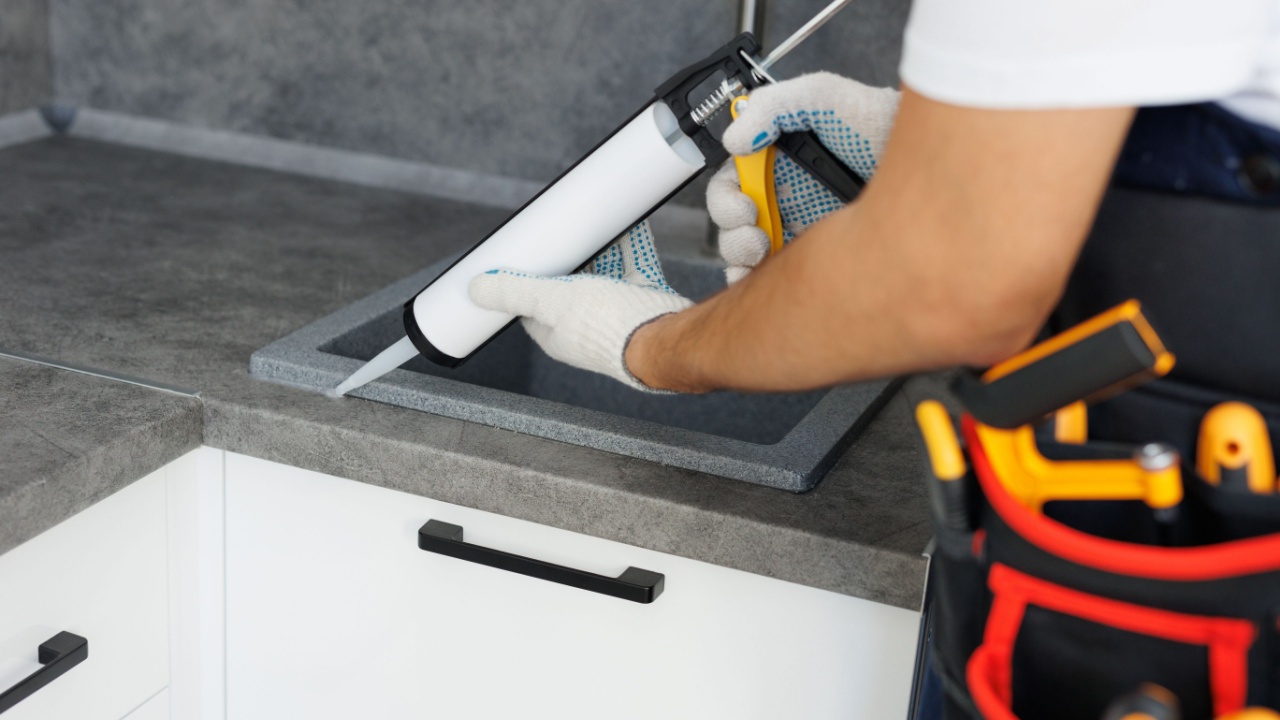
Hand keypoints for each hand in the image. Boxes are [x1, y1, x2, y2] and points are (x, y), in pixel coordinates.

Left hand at [468, 221, 691, 391]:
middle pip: (570, 282)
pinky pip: (634, 262)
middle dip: (567, 255)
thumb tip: (475, 288)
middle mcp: (587, 324)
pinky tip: (627, 220)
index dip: (525, 280)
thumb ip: (515, 292)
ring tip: (591, 220)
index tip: (522, 255)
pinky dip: (630, 241)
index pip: (532, 304)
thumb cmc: (609, 329)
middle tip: (559, 227)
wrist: (665, 337)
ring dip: (599, 246)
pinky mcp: (644, 297)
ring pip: (604, 269)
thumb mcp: (551, 302)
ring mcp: (618, 310)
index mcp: (558, 333)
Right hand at [708, 72, 899, 282]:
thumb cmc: (878, 122)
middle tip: (755, 236)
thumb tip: (734, 140)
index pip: (731, 186)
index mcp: (774, 163)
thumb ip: (773, 107)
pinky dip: (762, 284)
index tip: (743, 205)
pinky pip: (779, 278)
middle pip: (734, 226)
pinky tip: (769, 280)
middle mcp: (782, 198)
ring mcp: (800, 230)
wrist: (928, 158)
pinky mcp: (820, 256)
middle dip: (732, 235)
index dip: (725, 199)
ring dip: (742, 260)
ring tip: (763, 253)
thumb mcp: (823, 98)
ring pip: (750, 256)